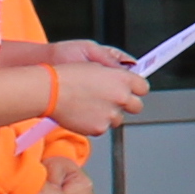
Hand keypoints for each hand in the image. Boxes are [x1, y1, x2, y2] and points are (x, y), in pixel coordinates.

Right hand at [34, 44, 150, 138]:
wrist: (50, 91)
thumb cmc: (69, 75)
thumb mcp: (96, 65)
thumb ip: (115, 75)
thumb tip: (123, 79)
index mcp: (123, 80)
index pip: (144, 87)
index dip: (136, 89)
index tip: (131, 90)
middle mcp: (121, 97)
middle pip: (137, 106)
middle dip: (127, 104)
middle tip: (112, 101)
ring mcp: (111, 114)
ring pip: (118, 119)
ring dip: (109, 114)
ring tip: (91, 105)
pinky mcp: (99, 128)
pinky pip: (103, 128)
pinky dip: (95, 123)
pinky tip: (83, 113)